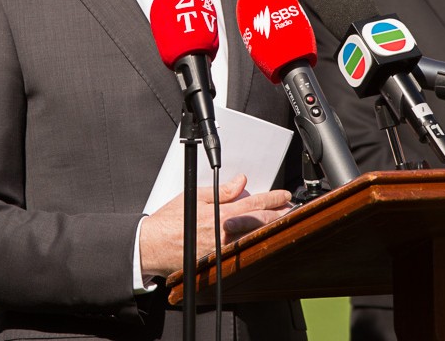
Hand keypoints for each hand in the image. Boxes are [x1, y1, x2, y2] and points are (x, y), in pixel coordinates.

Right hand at [139, 174, 292, 276]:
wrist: (152, 245)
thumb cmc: (170, 221)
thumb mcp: (196, 196)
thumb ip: (222, 190)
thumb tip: (240, 181)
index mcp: (221, 213)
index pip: (255, 203)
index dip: (273, 198)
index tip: (285, 195)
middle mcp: (226, 232)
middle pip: (261, 222)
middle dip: (279, 213)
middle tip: (292, 208)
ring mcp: (224, 250)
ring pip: (256, 238)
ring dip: (272, 228)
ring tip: (284, 221)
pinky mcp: (219, 262)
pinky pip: (243, 252)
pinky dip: (256, 244)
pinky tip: (263, 240)